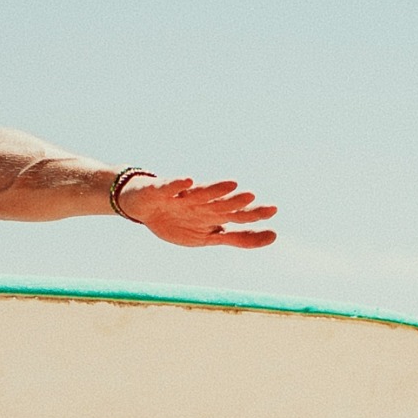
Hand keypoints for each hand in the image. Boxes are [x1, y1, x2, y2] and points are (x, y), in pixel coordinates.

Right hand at [118, 175, 277, 250]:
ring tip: (231, 185)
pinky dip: (178, 184)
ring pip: (200, 193)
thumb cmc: (180, 221)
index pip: (237, 214)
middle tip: (251, 196)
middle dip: (235, 201)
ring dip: (215, 189)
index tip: (273, 210)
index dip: (253, 213)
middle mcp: (201, 202)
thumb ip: (240, 237)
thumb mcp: (209, 236)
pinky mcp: (161, 189)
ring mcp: (181, 196)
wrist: (143, 207)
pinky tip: (189, 180)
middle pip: (221, 202)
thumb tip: (275, 236)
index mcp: (213, 213)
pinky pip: (170, 186)